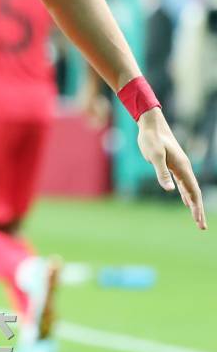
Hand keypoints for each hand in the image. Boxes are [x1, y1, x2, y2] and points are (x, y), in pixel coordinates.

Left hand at [137, 107, 206, 229]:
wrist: (150, 124)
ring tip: (196, 218)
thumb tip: (170, 190)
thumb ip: (162, 173)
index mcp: (182, 167)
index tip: (198, 222)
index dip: (196, 207)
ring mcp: (179, 166)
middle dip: (198, 210)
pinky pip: (183, 183)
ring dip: (193, 203)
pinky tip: (185, 200)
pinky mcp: (172, 164)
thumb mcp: (154, 156)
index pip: (193, 191)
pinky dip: (186, 194)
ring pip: (189, 188)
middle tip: (201, 227)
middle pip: (194, 192)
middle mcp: (184, 167)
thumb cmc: (151, 138)